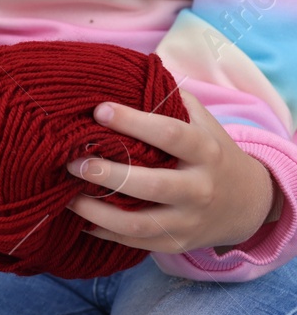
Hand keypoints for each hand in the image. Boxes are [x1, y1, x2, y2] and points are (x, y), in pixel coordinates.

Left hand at [66, 90, 281, 253]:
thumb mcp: (202, 121)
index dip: (134, 122)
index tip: (99, 110)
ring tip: (67, 196)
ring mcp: (188, 220)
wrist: (248, 201)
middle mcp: (199, 188)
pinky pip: (135, 243)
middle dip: (109, 174)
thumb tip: (124, 72)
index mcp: (206, 151)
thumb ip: (169, 98)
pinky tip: (79, 219)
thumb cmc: (210, 151)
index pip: (171, 135)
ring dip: (98, 211)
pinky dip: (104, 233)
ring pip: (140, 223)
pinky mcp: (176, 243)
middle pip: (153, 185)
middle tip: (74, 162)